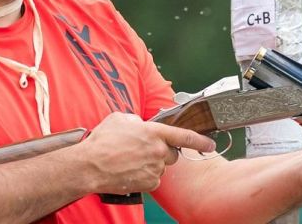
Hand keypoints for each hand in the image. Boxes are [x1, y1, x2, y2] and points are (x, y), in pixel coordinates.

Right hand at [76, 112, 215, 194]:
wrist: (90, 165)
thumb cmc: (102, 141)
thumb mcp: (120, 119)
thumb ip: (137, 121)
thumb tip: (141, 126)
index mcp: (154, 132)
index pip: (184, 136)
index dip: (200, 140)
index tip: (210, 144)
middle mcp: (158, 151)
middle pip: (172, 154)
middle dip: (163, 152)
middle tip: (144, 151)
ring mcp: (154, 168)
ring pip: (161, 167)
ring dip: (151, 164)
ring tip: (130, 160)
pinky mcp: (149, 183)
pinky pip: (153, 179)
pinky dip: (145, 176)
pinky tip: (130, 171)